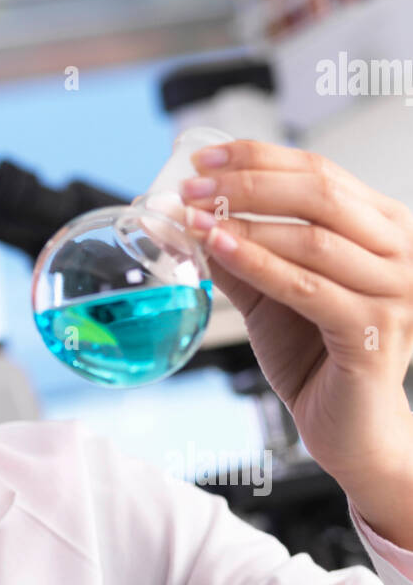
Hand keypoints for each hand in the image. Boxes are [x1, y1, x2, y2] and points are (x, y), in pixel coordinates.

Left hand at [178, 139, 412, 543]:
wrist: (349, 427)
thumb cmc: (318, 355)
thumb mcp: (272, 291)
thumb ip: (241, 251)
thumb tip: (192, 213)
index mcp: (383, 226)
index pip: (320, 172)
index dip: (259, 158)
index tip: (205, 157)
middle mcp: (400, 251)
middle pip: (318, 195)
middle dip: (247, 184)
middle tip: (193, 186)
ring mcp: (394, 291)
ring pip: (311, 239)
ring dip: (244, 223)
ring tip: (194, 217)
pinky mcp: (374, 331)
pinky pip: (305, 287)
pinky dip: (257, 263)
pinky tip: (218, 249)